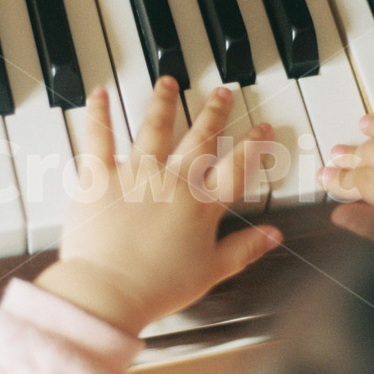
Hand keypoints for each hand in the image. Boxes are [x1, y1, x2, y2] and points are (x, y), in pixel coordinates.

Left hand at [35, 77, 282, 334]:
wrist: (109, 291)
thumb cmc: (156, 287)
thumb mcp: (211, 272)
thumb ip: (244, 249)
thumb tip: (274, 236)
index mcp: (201, 205)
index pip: (236, 167)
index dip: (254, 146)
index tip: (263, 128)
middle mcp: (173, 181)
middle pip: (200, 138)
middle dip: (214, 113)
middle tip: (223, 93)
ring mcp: (136, 175)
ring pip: (154, 128)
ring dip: (164, 102)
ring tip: (169, 82)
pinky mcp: (101, 177)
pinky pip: (99, 138)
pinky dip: (99, 113)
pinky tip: (100, 94)